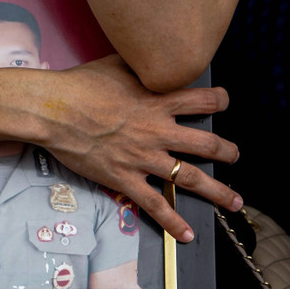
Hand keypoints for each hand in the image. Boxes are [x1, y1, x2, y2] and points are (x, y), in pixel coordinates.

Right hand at [40, 54, 240, 242]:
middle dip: (227, 151)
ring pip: (190, 178)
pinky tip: (186, 234)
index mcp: (157, 102)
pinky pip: (154, 204)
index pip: (202, 100)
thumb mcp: (114, 64)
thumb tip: (145, 54)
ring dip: (217, 191)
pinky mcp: (124, 178)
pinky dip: (172, 221)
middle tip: (234, 156)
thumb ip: (137, 64)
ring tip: (233, 200)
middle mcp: (158, 131)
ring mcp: (143, 158)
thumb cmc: (80, 85)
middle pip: (206, 143)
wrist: (55, 110)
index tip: (224, 102)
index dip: (220, 100)